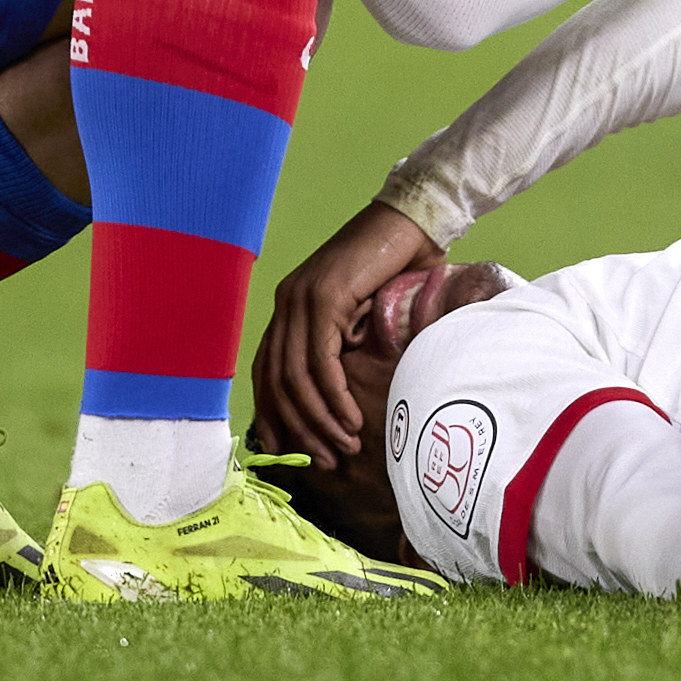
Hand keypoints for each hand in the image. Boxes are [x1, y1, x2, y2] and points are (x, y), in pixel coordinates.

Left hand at [248, 198, 436, 465]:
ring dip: (319, 420)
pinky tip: (349, 419)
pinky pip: (321, 361)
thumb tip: (338, 398)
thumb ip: (343, 343)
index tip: (287, 452)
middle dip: (299, 428)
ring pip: (296, 377)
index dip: (272, 414)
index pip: (266, 371)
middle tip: (324, 460)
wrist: (415, 220)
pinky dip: (333, 397)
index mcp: (290, 306)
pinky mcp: (324, 297)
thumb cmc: (397, 267)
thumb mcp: (361, 313)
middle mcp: (287, 302)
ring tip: (343, 447)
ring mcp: (301, 298)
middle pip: (277, 381)